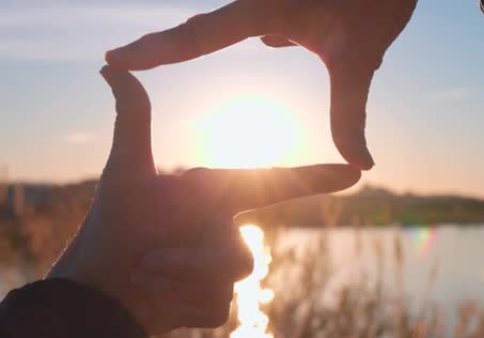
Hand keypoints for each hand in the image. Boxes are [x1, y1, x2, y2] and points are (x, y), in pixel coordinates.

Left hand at [47, 66, 360, 334]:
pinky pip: (214, 307)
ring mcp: (220, 271)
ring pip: (228, 281)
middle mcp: (224, 229)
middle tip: (148, 260)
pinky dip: (179, 302)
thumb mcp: (126, 175)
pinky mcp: (212, 304)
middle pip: (240, 253)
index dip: (317, 177)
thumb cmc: (110, 229)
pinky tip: (157, 298)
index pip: (276, 184)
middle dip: (192, 260)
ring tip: (146, 273)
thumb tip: (111, 67)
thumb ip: (133, 122)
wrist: (95, 292)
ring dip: (180, 278)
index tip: (355, 171)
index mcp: (215, 197)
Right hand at [105, 0, 417, 169]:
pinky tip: (274, 40)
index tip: (115, 59)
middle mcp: (262, 0)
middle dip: (163, 45)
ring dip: (202, 38)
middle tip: (121, 59)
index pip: (197, 35)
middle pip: (201, 27)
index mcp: (265, 7)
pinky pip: (267, 18)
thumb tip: (359, 166)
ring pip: (233, 22)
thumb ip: (350, 114)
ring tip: (163, 52)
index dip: (155, 51)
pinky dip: (258, 32)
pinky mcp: (298, 0)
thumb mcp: (360, 59)